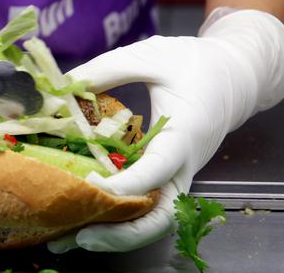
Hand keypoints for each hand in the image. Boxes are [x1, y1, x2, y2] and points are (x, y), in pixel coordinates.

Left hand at [49, 9, 283, 252]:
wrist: (234, 76)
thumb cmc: (194, 64)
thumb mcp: (151, 56)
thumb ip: (107, 70)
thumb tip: (61, 87)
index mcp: (184, 135)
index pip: (159, 170)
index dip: (127, 184)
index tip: (92, 185)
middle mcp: (184, 165)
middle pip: (159, 215)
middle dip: (120, 232)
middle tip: (77, 236)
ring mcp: (177, 176)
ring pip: (152, 219)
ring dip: (115, 234)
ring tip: (70, 239)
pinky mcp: (167, 177)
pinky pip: (146, 207)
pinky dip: (118, 218)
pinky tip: (84, 218)